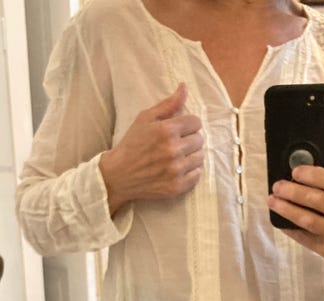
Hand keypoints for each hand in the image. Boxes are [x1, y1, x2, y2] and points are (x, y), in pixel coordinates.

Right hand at [99, 83, 203, 213]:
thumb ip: (168, 104)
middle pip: (199, 140)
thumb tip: (185, 87)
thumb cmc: (132, 144)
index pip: (196, 122)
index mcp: (166, 130)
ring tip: (177, 156)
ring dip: (191, 155)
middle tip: (176, 143)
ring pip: (200, 157)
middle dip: (190, 139)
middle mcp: (173, 150)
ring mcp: (176, 170)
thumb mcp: (145, 119)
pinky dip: (190, 172)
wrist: (119, 175)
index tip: (179, 129)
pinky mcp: (177, 186)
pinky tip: (178, 168)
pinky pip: (197, 175)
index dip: (188, 125)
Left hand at [267, 166, 323, 274]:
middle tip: (278, 186)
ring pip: (309, 220)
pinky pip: (306, 238)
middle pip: (318, 200)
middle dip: (293, 191)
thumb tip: (305, 176)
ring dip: (287, 209)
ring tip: (273, 201)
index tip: (296, 172)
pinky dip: (290, 228)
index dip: (313, 175)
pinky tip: (281, 221)